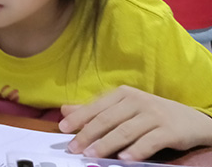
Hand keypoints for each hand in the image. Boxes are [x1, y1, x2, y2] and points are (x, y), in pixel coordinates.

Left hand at [59, 85, 211, 161]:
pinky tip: (124, 160)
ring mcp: (153, 114)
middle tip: (74, 148)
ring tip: (92, 155)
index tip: (63, 129)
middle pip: (108, 119)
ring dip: (106, 144)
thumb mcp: (123, 108)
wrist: (190, 120)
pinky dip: (135, 151)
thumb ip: (95, 110)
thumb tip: (64, 110)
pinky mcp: (168, 130)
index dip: (79, 118)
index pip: (96, 106)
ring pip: (125, 131)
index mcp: (123, 94)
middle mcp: (137, 101)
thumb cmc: (150, 114)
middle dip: (88, 134)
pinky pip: (149, 142)